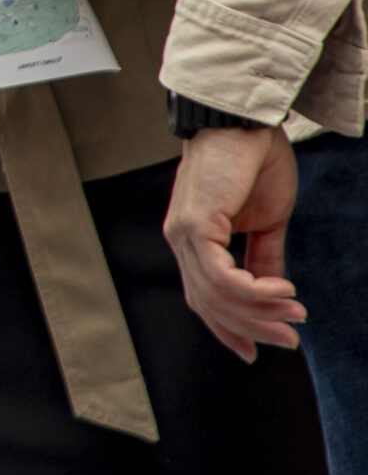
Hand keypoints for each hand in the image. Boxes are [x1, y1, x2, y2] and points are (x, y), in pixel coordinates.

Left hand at [164, 125, 305, 358]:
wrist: (246, 122)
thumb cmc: (253, 161)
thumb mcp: (265, 220)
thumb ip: (263, 258)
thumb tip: (270, 295)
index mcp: (192, 239)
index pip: (203, 297)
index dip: (227, 328)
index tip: (254, 352)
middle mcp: (180, 239)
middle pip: (209, 303)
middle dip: (251, 328)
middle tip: (288, 340)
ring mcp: (183, 232)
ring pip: (217, 294)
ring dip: (260, 313)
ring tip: (293, 315)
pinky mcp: (195, 224)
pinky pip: (222, 276)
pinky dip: (254, 292)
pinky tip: (281, 292)